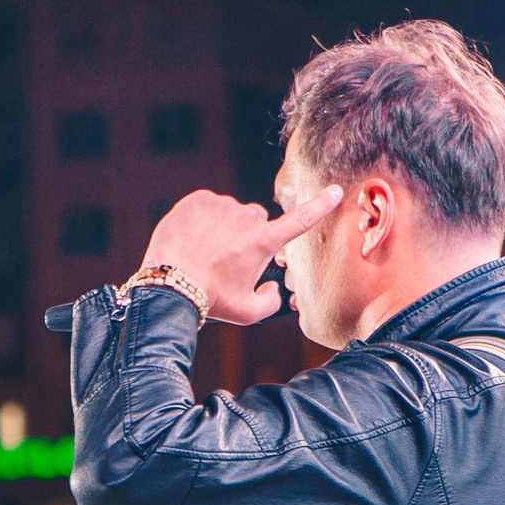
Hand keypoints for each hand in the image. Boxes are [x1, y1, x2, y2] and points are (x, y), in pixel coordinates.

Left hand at [139, 185, 342, 323]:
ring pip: (229, 214)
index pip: (301, 220)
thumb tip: (273, 289)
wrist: (169, 284)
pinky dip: (202, 220)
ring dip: (222, 228)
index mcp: (265, 241)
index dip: (321, 205)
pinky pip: (207, 206)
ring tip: (204, 253)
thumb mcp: (247, 313)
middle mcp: (247, 218)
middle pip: (256, 222)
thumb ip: (270, 302)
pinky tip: (192, 240)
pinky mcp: (199, 199)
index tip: (335, 191)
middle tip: (227, 260)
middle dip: (248, 236)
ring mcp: (222, 205)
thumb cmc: (210, 300)